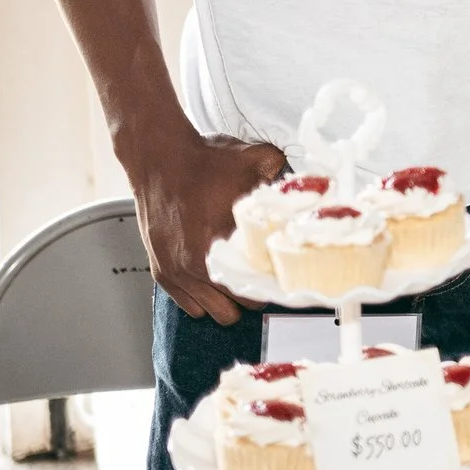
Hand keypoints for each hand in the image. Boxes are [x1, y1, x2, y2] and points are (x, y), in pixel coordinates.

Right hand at [128, 130, 286, 323]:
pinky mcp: (162, 272)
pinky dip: (201, 297)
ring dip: (224, 300)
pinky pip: (188, 305)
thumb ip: (284, 175)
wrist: (159, 158)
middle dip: (250, 296)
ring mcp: (177, 272)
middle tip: (259, 276)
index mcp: (223, 244)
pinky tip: (213, 277)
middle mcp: (197, 266)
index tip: (280, 275)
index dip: (272, 284)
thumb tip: (310, 182)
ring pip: (211, 312)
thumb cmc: (204, 161)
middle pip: (236, 309)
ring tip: (236, 278)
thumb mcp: (256, 159)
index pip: (256, 289)